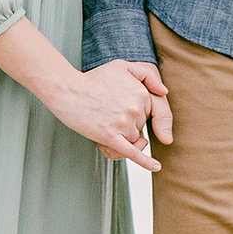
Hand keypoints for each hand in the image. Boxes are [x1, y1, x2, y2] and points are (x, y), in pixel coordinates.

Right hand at [52, 60, 171, 170]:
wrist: (68, 90)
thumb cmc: (94, 78)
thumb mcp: (122, 67)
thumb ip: (147, 74)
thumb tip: (164, 91)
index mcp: (141, 92)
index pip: (153, 111)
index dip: (142, 114)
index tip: (136, 116)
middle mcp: (135, 108)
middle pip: (140, 126)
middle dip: (127, 124)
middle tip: (108, 112)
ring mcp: (124, 123)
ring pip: (133, 139)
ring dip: (122, 136)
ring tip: (105, 121)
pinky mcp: (111, 137)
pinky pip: (133, 153)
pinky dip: (146, 161)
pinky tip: (156, 166)